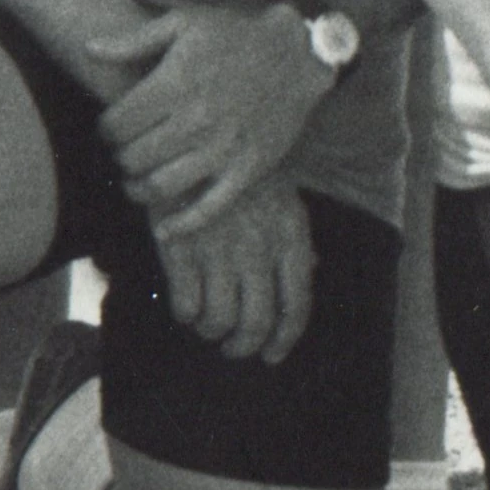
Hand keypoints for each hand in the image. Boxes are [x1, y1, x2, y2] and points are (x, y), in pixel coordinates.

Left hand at [100, 2, 331, 239]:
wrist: (297, 51)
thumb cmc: (235, 32)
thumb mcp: (182, 23)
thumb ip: (133, 41)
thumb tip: (88, 49)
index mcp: (176, 83)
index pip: (117, 124)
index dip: (104, 130)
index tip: (108, 130)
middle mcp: (196, 119)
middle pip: (134, 157)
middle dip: (119, 158)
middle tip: (121, 154)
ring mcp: (223, 148)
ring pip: (161, 187)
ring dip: (138, 190)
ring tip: (133, 182)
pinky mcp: (247, 169)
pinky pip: (207, 210)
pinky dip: (180, 227)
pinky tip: (163, 231)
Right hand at [153, 184, 316, 366]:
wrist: (193, 134)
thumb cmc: (243, 168)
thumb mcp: (284, 196)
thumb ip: (295, 238)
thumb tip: (308, 272)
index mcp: (289, 237)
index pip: (296, 306)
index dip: (284, 339)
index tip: (272, 355)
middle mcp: (258, 250)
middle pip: (255, 322)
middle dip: (244, 346)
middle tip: (233, 348)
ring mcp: (219, 250)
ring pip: (219, 320)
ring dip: (212, 332)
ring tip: (207, 324)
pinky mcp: (181, 249)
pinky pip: (187, 305)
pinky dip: (187, 314)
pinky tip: (185, 306)